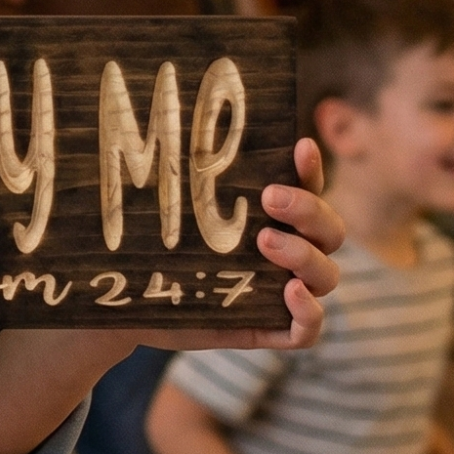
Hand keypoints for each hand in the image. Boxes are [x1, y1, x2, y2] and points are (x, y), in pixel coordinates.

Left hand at [138, 137, 342, 353]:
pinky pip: (307, 330)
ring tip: (264, 242)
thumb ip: (166, 177)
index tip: (298, 147)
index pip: (307, 187)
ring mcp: (279, 292)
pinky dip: (308, 313)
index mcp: (269, 216)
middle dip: (308, 210)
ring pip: (326, 276)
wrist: (123, 302)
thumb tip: (143, 123)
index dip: (311, 168)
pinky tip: (289, 293)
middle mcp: (285, 252)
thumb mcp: (155, 209)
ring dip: (305, 256)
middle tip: (268, 198)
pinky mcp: (267, 329)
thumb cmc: (146, 246)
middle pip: (330, 230)